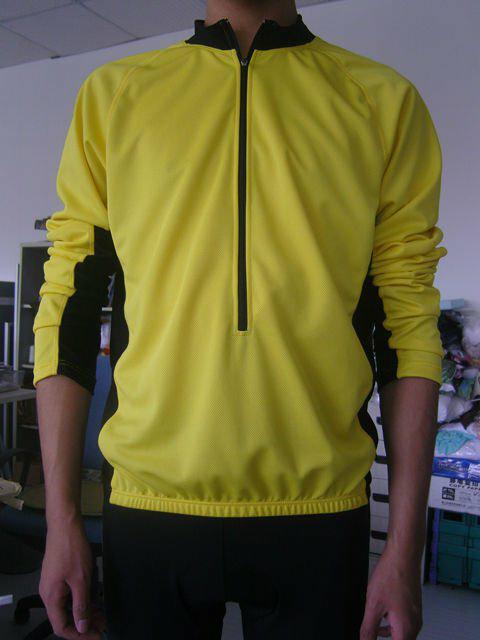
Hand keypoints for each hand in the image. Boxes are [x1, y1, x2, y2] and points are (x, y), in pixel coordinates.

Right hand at [39, 516, 105, 638]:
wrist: (65, 525)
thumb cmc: (71, 549)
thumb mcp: (80, 580)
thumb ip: (81, 605)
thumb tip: (81, 626)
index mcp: (51, 597)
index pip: (61, 627)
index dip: (78, 635)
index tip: (95, 636)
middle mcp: (49, 594)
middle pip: (65, 617)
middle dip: (84, 624)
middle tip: (102, 625)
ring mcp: (54, 584)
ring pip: (69, 606)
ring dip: (85, 611)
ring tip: (102, 615)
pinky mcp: (59, 576)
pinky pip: (70, 595)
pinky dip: (82, 599)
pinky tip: (95, 600)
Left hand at [360, 545, 422, 639]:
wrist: (403, 556)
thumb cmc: (391, 576)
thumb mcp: (373, 605)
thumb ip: (368, 629)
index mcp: (406, 629)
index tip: (373, 636)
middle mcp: (414, 624)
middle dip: (384, 637)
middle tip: (371, 631)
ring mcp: (415, 615)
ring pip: (401, 632)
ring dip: (387, 631)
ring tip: (374, 621)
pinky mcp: (413, 606)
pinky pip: (402, 621)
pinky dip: (391, 621)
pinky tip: (381, 611)